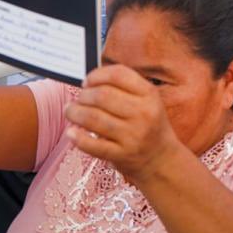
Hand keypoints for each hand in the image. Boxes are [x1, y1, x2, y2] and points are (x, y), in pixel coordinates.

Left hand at [65, 64, 180, 183]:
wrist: (162, 158)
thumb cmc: (149, 125)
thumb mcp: (148, 101)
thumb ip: (124, 88)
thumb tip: (90, 81)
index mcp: (149, 94)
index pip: (118, 74)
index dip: (97, 75)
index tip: (87, 81)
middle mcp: (143, 113)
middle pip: (102, 95)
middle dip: (83, 95)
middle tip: (78, 99)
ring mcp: (133, 135)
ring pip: (93, 118)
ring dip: (75, 113)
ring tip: (70, 111)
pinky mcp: (122, 154)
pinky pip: (93, 144)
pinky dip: (77, 137)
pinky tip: (71, 132)